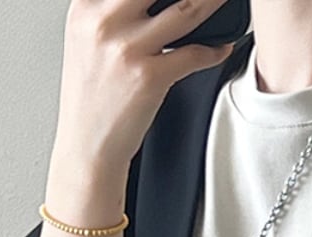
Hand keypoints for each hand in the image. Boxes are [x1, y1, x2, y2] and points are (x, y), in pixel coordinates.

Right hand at [55, 0, 237, 170]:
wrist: (88, 147)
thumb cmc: (92, 98)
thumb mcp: (86, 41)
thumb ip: (111, 11)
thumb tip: (149, 1)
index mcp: (86, 7)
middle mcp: (103, 22)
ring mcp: (127, 49)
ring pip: (186, 9)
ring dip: (214, 2)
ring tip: (226, 1)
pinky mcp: (149, 78)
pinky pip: (195, 54)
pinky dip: (215, 50)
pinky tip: (222, 46)